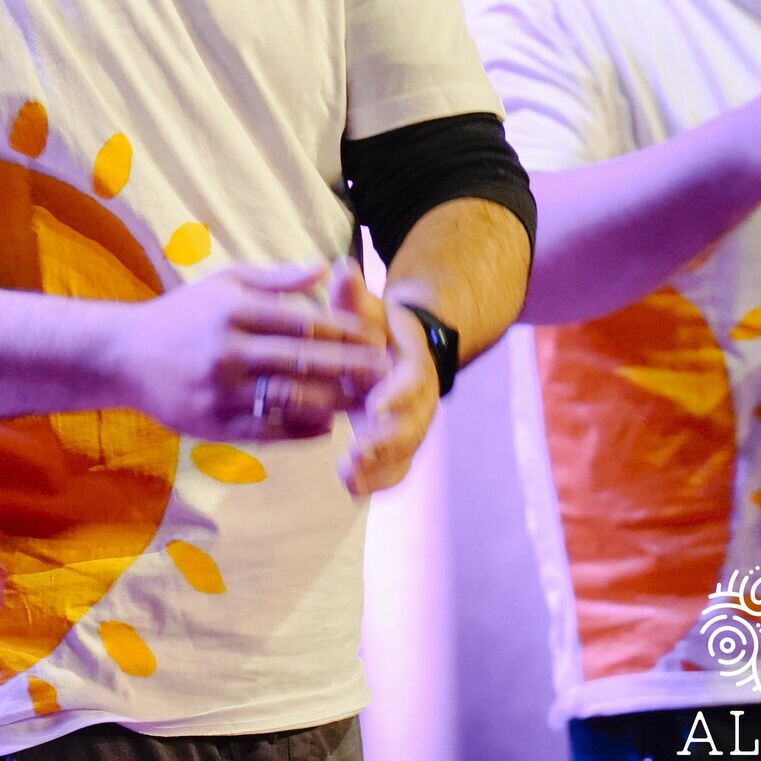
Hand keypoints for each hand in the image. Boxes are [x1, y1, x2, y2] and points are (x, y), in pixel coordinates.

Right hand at [112, 258, 390, 440]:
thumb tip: (324, 265)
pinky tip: (324, 423)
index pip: (303, 321)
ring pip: (291, 399)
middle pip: (304, 361)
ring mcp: (220, 390)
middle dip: (351, 366)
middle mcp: (228, 351)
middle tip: (386, 370)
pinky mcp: (213, 423)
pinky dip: (302, 429)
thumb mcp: (224, 284)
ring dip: (333, 401)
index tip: (376, 336)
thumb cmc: (181, 315)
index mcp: (233, 311)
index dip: (345, 331)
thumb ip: (276, 280)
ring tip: (362, 400)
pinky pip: (269, 430)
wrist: (123, 356)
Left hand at [339, 300, 440, 495]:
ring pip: (403, 453)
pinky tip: (351, 492)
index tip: (374, 407)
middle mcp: (419, 400)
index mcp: (413, 365)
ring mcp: (411, 426)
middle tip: (355, 455)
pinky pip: (394, 469)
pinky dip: (378, 482)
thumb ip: (354, 296)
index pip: (411, 382)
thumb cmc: (375, 327)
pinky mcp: (398, 446)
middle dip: (384, 443)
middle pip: (410, 426)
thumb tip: (342, 267)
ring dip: (378, 469)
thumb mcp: (367, 309)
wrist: (400, 349)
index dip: (395, 395)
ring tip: (348, 480)